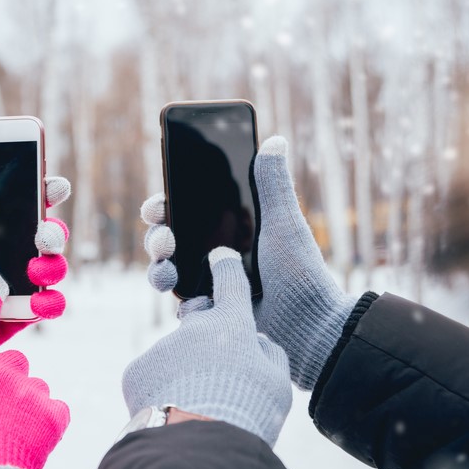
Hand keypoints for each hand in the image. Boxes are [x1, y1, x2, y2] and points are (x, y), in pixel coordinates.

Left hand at [0, 162, 70, 382]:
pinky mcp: (22, 315)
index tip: (53, 187)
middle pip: (49, 237)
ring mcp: (20, 286)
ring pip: (55, 268)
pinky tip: (38, 303)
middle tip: (42, 236)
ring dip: (55, 266)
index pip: (26, 208)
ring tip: (35, 270)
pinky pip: (50, 306)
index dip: (46, 194)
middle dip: (55, 232)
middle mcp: (10, 258)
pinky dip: (51, 303)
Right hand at [0, 274, 69, 468]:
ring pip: (32, 386)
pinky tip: (28, 439)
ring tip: (6, 434)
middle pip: (12, 361)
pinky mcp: (54, 416)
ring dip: (23, 402)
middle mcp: (5, 372)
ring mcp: (32, 392)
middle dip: (3, 379)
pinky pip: (54, 408)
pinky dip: (45, 419)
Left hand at [122, 247, 290, 445]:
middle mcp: (193, 327)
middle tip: (214, 370)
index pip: (230, 283)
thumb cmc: (248, 415)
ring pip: (173, 356)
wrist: (198, 450)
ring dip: (182, 375)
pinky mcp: (136, 370)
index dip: (227, 269)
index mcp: (232, 325)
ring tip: (196, 409)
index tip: (221, 258)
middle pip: (197, 319)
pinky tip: (173, 414)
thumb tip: (258, 341)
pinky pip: (151, 376)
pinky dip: (160, 392)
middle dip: (204, 335)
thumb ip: (269, 354)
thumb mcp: (278, 385)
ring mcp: (161, 347)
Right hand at [140, 136, 356, 391]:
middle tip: (166, 241)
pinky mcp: (209, 317)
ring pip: (166, 273)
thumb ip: (273, 185)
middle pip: (168, 241)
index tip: (157, 206)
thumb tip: (276, 139)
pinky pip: (182, 308)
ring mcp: (209, 286)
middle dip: (157, 238)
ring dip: (158, 271)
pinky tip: (192, 303)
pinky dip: (181, 304)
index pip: (184, 212)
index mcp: (228, 231)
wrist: (311, 329)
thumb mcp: (284, 225)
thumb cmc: (301, 274)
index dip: (164, 206)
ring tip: (167, 274)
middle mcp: (214, 256)